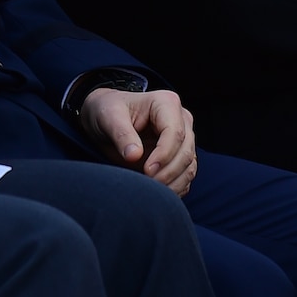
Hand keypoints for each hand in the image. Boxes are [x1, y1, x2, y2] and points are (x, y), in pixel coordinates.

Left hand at [79, 88, 196, 195]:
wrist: (107, 118)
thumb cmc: (107, 111)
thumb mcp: (108, 117)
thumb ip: (121, 134)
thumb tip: (134, 155)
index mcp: (166, 103)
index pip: (175, 133)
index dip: (164, 155)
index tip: (146, 171)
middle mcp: (181, 119)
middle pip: (185, 152)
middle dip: (168, 172)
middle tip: (147, 185)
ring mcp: (184, 138)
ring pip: (189, 166)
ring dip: (173, 183)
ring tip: (150, 191)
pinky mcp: (182, 155)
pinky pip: (186, 175)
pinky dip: (175, 187)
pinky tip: (157, 193)